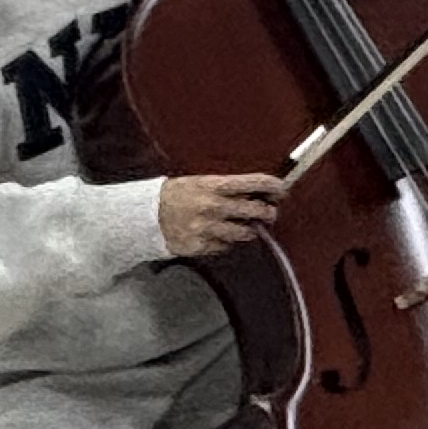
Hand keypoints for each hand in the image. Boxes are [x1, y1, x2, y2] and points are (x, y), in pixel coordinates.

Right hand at [159, 173, 285, 256]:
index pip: (254, 182)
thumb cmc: (176, 195)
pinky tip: (220, 235)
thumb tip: (257, 192)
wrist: (145, 215)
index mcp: (214, 186)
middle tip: (269, 212)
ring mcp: (208, 228)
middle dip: (268, 212)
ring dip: (250, 230)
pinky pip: (226, 246)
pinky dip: (227, 241)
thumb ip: (228, 187)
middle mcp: (214, 206)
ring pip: (245, 233)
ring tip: (245, 226)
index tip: (282, 189)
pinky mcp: (201, 245)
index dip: (273, 186)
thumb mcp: (201, 182)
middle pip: (256, 210)